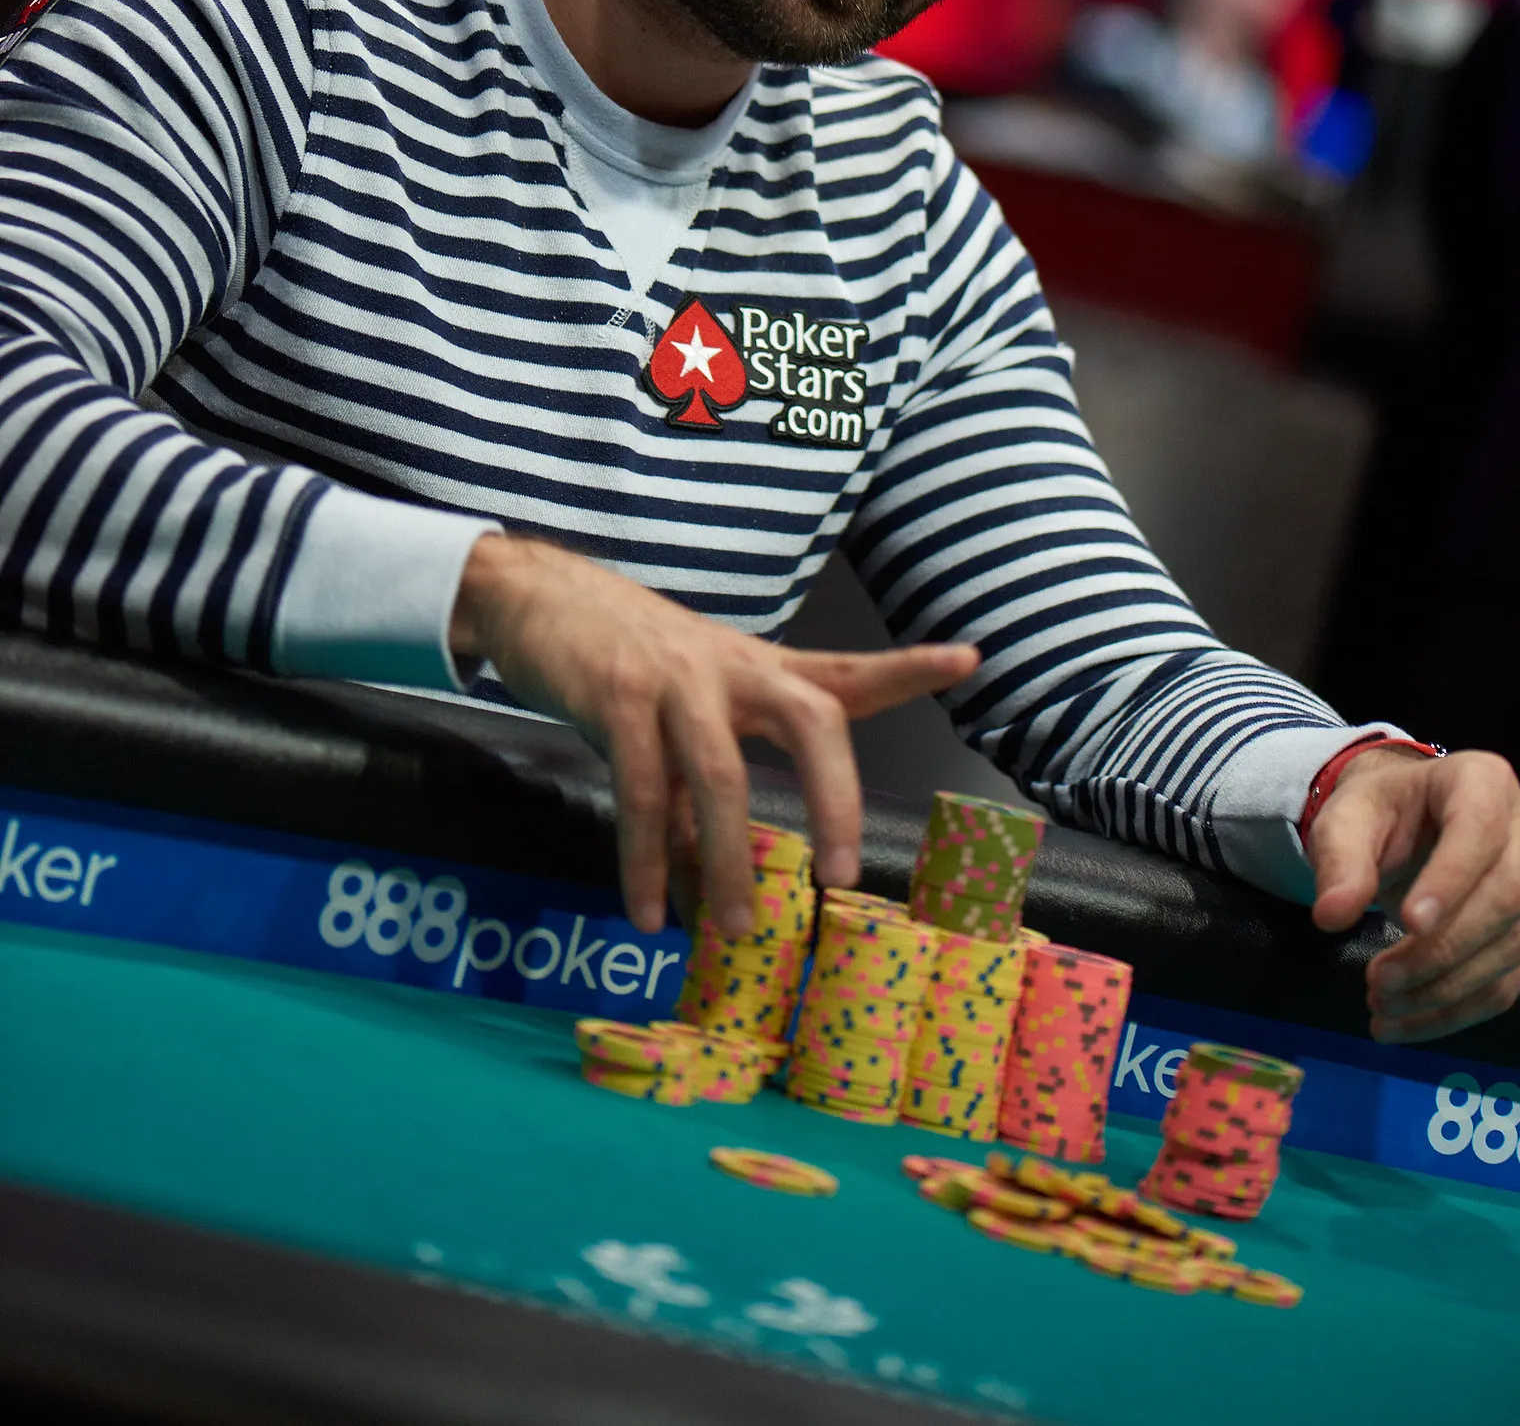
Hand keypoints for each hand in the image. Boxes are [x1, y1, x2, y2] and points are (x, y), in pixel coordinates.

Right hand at [450, 532, 977, 940]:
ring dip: (727, 857)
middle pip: (811, 718)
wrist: (542, 598)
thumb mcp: (690, 715)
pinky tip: (650, 911)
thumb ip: (716, 805)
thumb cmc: (632, 665)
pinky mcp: (617, 699)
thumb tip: (722, 907)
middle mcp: (734, 669)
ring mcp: (677, 680)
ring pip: (721, 771)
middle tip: (840, 876)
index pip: (848, 672)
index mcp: (763, 670)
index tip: (969, 659)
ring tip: (736, 929)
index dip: (908, 669)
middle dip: (835, 797)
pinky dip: (646, 859)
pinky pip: (641, 791)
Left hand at [1306, 746, 1519, 1043]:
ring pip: (1509, 949)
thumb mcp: (1346, 820)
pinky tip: (1405, 1025)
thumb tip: (1330, 917)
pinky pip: (1506, 983)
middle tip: (1378, 980)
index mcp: (1483, 782)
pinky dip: (1455, 1012)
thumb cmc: (1378, 813)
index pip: (1479, 830)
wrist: (1402, 825)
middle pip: (1504, 898)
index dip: (1452, 879)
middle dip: (1441, 949)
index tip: (1409, 923)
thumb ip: (1339, 861)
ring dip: (1445, 990)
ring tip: (1380, 1006)